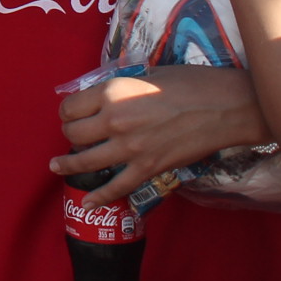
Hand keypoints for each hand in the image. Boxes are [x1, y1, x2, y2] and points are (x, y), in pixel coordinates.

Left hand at [53, 66, 268, 207]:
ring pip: (86, 161)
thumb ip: (120, 90)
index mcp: (111, 92)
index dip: (69, 111)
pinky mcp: (148, 168)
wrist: (224, 106)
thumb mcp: (144, 76)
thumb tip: (105, 100)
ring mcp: (130, 148)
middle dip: (70, 133)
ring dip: (68, 165)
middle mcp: (114, 120)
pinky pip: (117, 187)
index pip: (70, 106)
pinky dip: (100, 197)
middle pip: (74, 133)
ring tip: (57, 166)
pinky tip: (88, 203)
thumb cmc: (189, 83)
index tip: (73, 113)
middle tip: (76, 134)